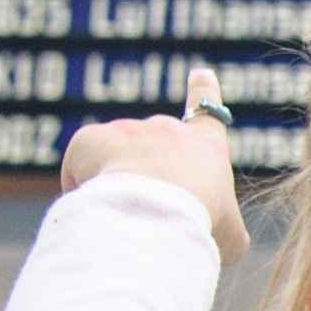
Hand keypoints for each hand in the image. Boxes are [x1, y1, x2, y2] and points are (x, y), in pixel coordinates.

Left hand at [62, 67, 243, 267]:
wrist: (156, 211)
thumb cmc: (200, 223)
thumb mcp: (230, 235)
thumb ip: (224, 228)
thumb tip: (219, 238)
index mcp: (205, 146)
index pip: (208, 113)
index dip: (204, 91)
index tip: (201, 73)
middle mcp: (166, 128)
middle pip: (152, 150)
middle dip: (148, 176)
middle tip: (149, 209)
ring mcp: (127, 129)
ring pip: (114, 161)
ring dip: (115, 186)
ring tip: (122, 215)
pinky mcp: (90, 138)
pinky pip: (80, 164)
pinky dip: (81, 185)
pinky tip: (93, 205)